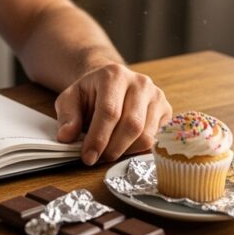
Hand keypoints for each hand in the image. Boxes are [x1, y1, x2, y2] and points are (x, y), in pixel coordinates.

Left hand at [54, 63, 171, 165]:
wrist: (111, 83)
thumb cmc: (90, 93)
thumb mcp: (70, 99)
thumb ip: (67, 116)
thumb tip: (66, 137)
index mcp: (114, 75)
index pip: (109, 111)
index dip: (98, 138)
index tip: (87, 157)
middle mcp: (140, 82)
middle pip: (131, 125)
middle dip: (113, 148)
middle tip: (98, 159)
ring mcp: (157, 96)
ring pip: (146, 136)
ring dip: (125, 151)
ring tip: (109, 151)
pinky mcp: (167, 111)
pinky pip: (156, 140)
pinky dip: (138, 149)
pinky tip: (124, 146)